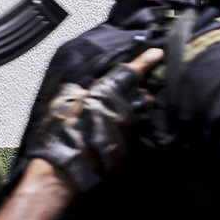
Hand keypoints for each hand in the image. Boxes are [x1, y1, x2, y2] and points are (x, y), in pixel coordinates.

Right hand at [24, 49, 160, 192]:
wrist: (66, 167)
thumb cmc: (61, 131)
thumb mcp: (65, 100)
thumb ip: (80, 91)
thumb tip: (86, 90)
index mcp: (106, 93)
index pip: (130, 72)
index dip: (145, 61)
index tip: (158, 52)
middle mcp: (121, 109)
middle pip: (142, 95)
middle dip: (139, 92)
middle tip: (131, 92)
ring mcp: (127, 130)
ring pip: (138, 114)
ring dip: (131, 111)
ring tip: (118, 114)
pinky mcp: (128, 147)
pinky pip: (130, 132)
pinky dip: (123, 129)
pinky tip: (110, 133)